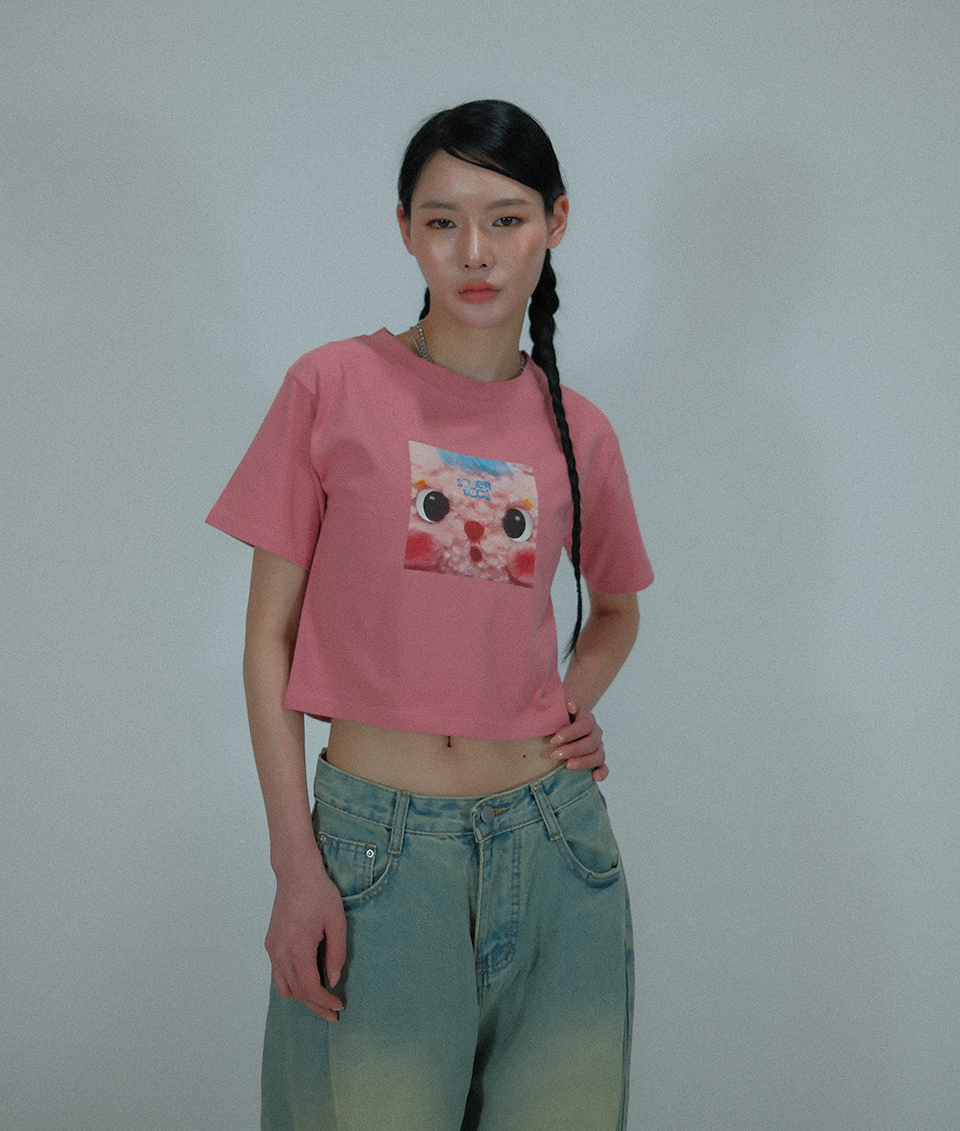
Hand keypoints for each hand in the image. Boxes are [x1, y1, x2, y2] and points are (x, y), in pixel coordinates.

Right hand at [265, 857, 346, 1022]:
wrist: (296, 874)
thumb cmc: (319, 893)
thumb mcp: (337, 922)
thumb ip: (336, 954)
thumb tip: (333, 980)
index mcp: (298, 949)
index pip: (310, 989)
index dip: (325, 1002)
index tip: (339, 1005)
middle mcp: (280, 953)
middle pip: (296, 993)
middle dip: (315, 1006)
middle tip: (333, 1013)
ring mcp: (273, 949)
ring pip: (283, 987)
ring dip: (302, 998)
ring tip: (321, 1001)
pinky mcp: (270, 944)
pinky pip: (278, 974)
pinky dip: (292, 984)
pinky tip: (307, 982)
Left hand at [550, 701, 607, 781]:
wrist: (563, 722)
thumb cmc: (557, 717)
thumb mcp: (558, 708)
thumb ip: (562, 704)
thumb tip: (570, 705)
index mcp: (587, 718)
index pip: (585, 724)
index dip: (570, 733)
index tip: (554, 740)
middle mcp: (595, 732)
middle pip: (591, 742)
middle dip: (573, 750)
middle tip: (554, 755)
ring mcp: (598, 747)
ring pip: (599, 756)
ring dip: (584, 762)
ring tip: (567, 766)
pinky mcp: (597, 760)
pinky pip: (604, 768)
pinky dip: (602, 773)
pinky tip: (594, 778)